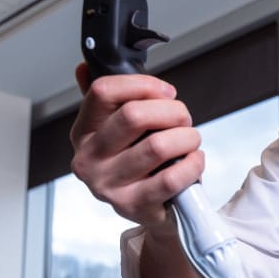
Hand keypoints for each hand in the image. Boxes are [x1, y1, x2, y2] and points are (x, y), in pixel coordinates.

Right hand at [69, 63, 204, 231]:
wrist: (156, 210)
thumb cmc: (142, 165)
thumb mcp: (119, 131)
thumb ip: (109, 100)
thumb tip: (85, 67)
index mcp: (84, 133)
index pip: (103, 90)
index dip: (143, 84)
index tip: (166, 91)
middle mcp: (89, 159)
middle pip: (134, 115)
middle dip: (172, 111)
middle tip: (183, 119)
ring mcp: (109, 186)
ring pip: (158, 145)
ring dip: (187, 137)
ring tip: (191, 141)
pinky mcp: (134, 206)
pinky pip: (173, 177)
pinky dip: (193, 163)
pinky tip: (193, 160)